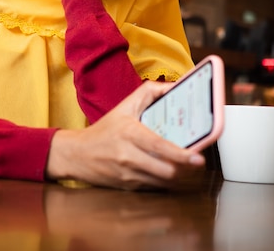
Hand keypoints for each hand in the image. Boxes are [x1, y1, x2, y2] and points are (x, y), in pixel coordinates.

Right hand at [46, 81, 205, 190]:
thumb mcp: (124, 106)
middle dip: (184, 168)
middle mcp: (128, 154)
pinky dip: (162, 181)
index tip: (197, 157)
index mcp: (129, 132)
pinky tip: (163, 171)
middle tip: (194, 162)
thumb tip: (174, 87)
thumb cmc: (104, 130)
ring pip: (162, 181)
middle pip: (165, 169)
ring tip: (182, 166)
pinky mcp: (127, 186)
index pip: (159, 145)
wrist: (76, 154)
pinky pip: (153, 187)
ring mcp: (127, 173)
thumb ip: (150, 92)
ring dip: (176, 175)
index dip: (180, 154)